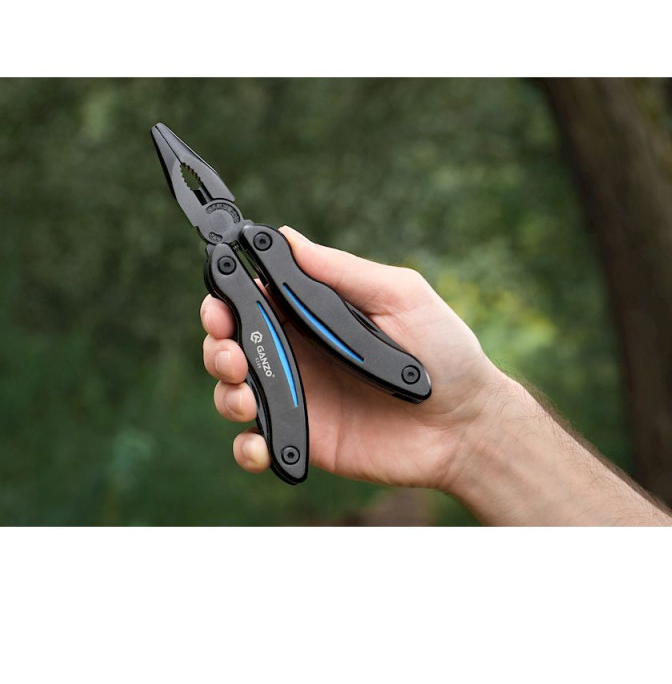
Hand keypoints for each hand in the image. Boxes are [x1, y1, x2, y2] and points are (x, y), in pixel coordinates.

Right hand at [200, 226, 503, 488]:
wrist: (467, 424)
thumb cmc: (444, 351)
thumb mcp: (399, 296)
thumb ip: (342, 271)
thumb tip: (288, 237)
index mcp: (312, 314)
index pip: (253, 298)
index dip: (226, 298)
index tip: (219, 303)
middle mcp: (297, 352)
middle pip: (232, 343)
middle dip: (217, 345)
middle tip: (231, 351)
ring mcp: (298, 396)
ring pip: (233, 391)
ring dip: (226, 393)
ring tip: (248, 397)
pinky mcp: (304, 437)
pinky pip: (258, 442)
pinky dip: (246, 447)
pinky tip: (260, 445)